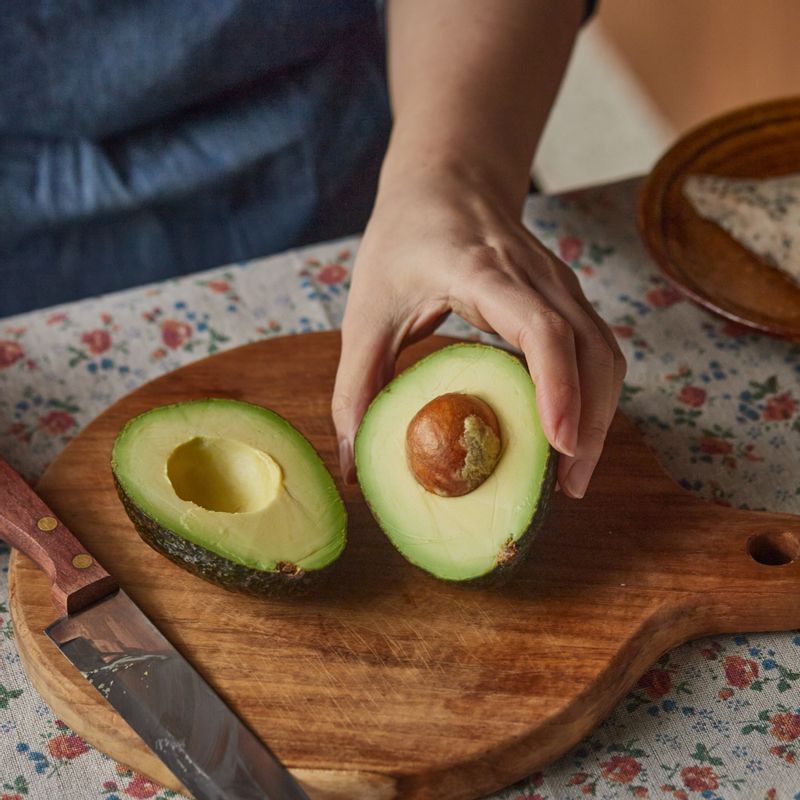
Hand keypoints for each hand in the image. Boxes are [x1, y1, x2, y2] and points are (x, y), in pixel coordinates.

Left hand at [332, 169, 625, 497]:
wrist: (446, 181)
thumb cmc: (402, 239)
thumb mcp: (366, 311)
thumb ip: (355, 388)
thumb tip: (355, 465)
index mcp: (482, 272)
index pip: (541, 328)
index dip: (557, 387)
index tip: (559, 445)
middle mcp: (535, 275)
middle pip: (590, 350)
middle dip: (589, 422)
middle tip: (567, 487)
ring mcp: (558, 283)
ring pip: (604, 352)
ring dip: (599, 414)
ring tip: (572, 474)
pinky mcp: (565, 296)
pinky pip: (596, 348)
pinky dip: (592, 394)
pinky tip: (568, 433)